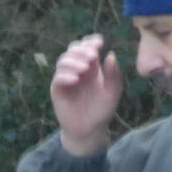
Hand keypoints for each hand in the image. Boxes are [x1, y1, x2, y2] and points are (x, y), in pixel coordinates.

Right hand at [49, 33, 123, 156]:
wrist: (90, 130)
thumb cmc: (102, 109)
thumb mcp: (113, 91)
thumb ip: (113, 74)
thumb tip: (110, 54)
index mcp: (91, 66)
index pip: (87, 46)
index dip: (91, 41)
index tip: (99, 43)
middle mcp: (77, 69)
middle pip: (73, 49)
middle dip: (82, 50)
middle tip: (93, 56)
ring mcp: (66, 78)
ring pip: (63, 61)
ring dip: (73, 62)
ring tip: (84, 69)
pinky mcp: (57, 90)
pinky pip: (57, 78)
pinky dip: (65, 76)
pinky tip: (75, 79)